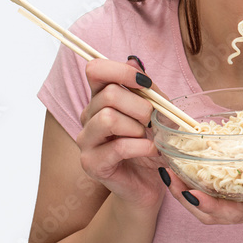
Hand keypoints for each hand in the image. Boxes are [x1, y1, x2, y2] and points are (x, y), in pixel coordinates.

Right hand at [76, 56, 166, 210]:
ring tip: (148, 138)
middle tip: (153, 122)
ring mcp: (86, 140)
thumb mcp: (156, 111)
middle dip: (140, 106)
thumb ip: (146, 89)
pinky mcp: (91, 164)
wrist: (153, 182)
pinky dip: (142, 147)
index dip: (120, 71)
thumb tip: (134, 60)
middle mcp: (88, 116)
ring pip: (108, 118)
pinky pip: (118, 147)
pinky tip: (152, 152)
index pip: (95, 70)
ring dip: (138, 128)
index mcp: (101, 98)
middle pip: (108, 94)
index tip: (144, 83)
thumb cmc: (152, 143)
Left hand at [161, 151, 242, 242]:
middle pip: (212, 215)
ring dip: (190, 193)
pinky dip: (204, 188)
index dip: (210, 204)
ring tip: (171, 167)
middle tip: (166, 171)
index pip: (236, 211)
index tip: (189, 191)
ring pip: (213, 210)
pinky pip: (223, 201)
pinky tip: (195, 167)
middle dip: (186, 197)